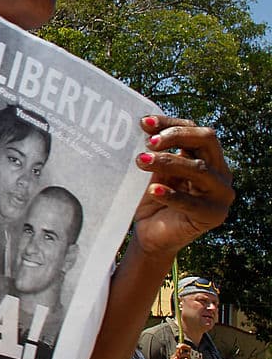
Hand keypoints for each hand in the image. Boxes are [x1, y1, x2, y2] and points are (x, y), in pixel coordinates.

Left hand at [133, 116, 234, 256]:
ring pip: (199, 168)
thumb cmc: (152, 200)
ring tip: (141, 162)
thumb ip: (154, 153)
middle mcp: (219, 171)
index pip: (194, 130)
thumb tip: (140, 126)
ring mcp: (220, 193)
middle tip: (148, 143)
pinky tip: (154, 190)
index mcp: (206, 156)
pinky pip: (193, 203)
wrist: (151, 235)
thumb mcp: (153, 172)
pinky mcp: (213, 215)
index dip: (170, 123)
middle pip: (206, 140)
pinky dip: (172, 195)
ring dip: (168, 162)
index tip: (144, 123)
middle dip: (176, 136)